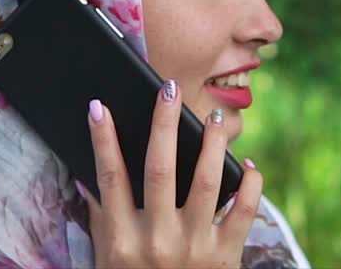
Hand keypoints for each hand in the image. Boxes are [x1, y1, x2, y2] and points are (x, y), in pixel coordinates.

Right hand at [79, 81, 261, 268]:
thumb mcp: (109, 261)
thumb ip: (103, 218)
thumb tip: (91, 174)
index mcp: (123, 242)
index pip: (109, 179)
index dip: (102, 141)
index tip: (98, 107)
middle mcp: (158, 241)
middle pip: (159, 168)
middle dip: (163, 124)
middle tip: (169, 89)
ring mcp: (195, 248)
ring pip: (205, 181)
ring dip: (211, 144)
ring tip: (214, 118)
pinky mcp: (227, 257)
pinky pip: (243, 212)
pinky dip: (249, 185)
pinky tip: (248, 164)